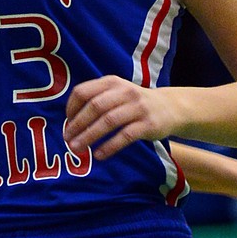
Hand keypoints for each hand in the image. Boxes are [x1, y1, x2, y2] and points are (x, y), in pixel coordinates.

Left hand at [64, 75, 182, 160]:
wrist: (169, 107)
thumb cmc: (134, 102)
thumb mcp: (117, 93)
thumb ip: (97, 99)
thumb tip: (71, 120)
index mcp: (111, 82)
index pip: (83, 91)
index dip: (71, 107)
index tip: (67, 122)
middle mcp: (123, 91)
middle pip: (94, 107)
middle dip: (78, 124)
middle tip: (67, 139)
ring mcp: (137, 107)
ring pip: (108, 121)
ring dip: (90, 136)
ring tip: (77, 149)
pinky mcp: (148, 124)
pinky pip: (125, 136)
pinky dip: (109, 146)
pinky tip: (99, 155)